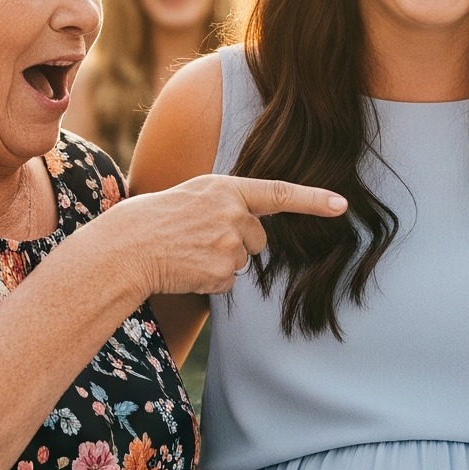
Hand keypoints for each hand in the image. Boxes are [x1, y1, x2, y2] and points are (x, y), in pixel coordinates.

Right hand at [103, 174, 346, 296]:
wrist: (127, 247)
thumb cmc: (155, 219)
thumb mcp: (195, 195)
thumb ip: (227, 202)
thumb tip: (251, 226)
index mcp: (227, 188)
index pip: (280, 193)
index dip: (314, 199)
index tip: (341, 205)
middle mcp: (233, 213)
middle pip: (258, 240)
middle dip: (237, 243)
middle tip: (199, 238)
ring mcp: (229, 243)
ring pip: (242, 262)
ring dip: (220, 262)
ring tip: (187, 251)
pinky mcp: (222, 271)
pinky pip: (228, 282)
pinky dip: (210, 280)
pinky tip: (186, 268)